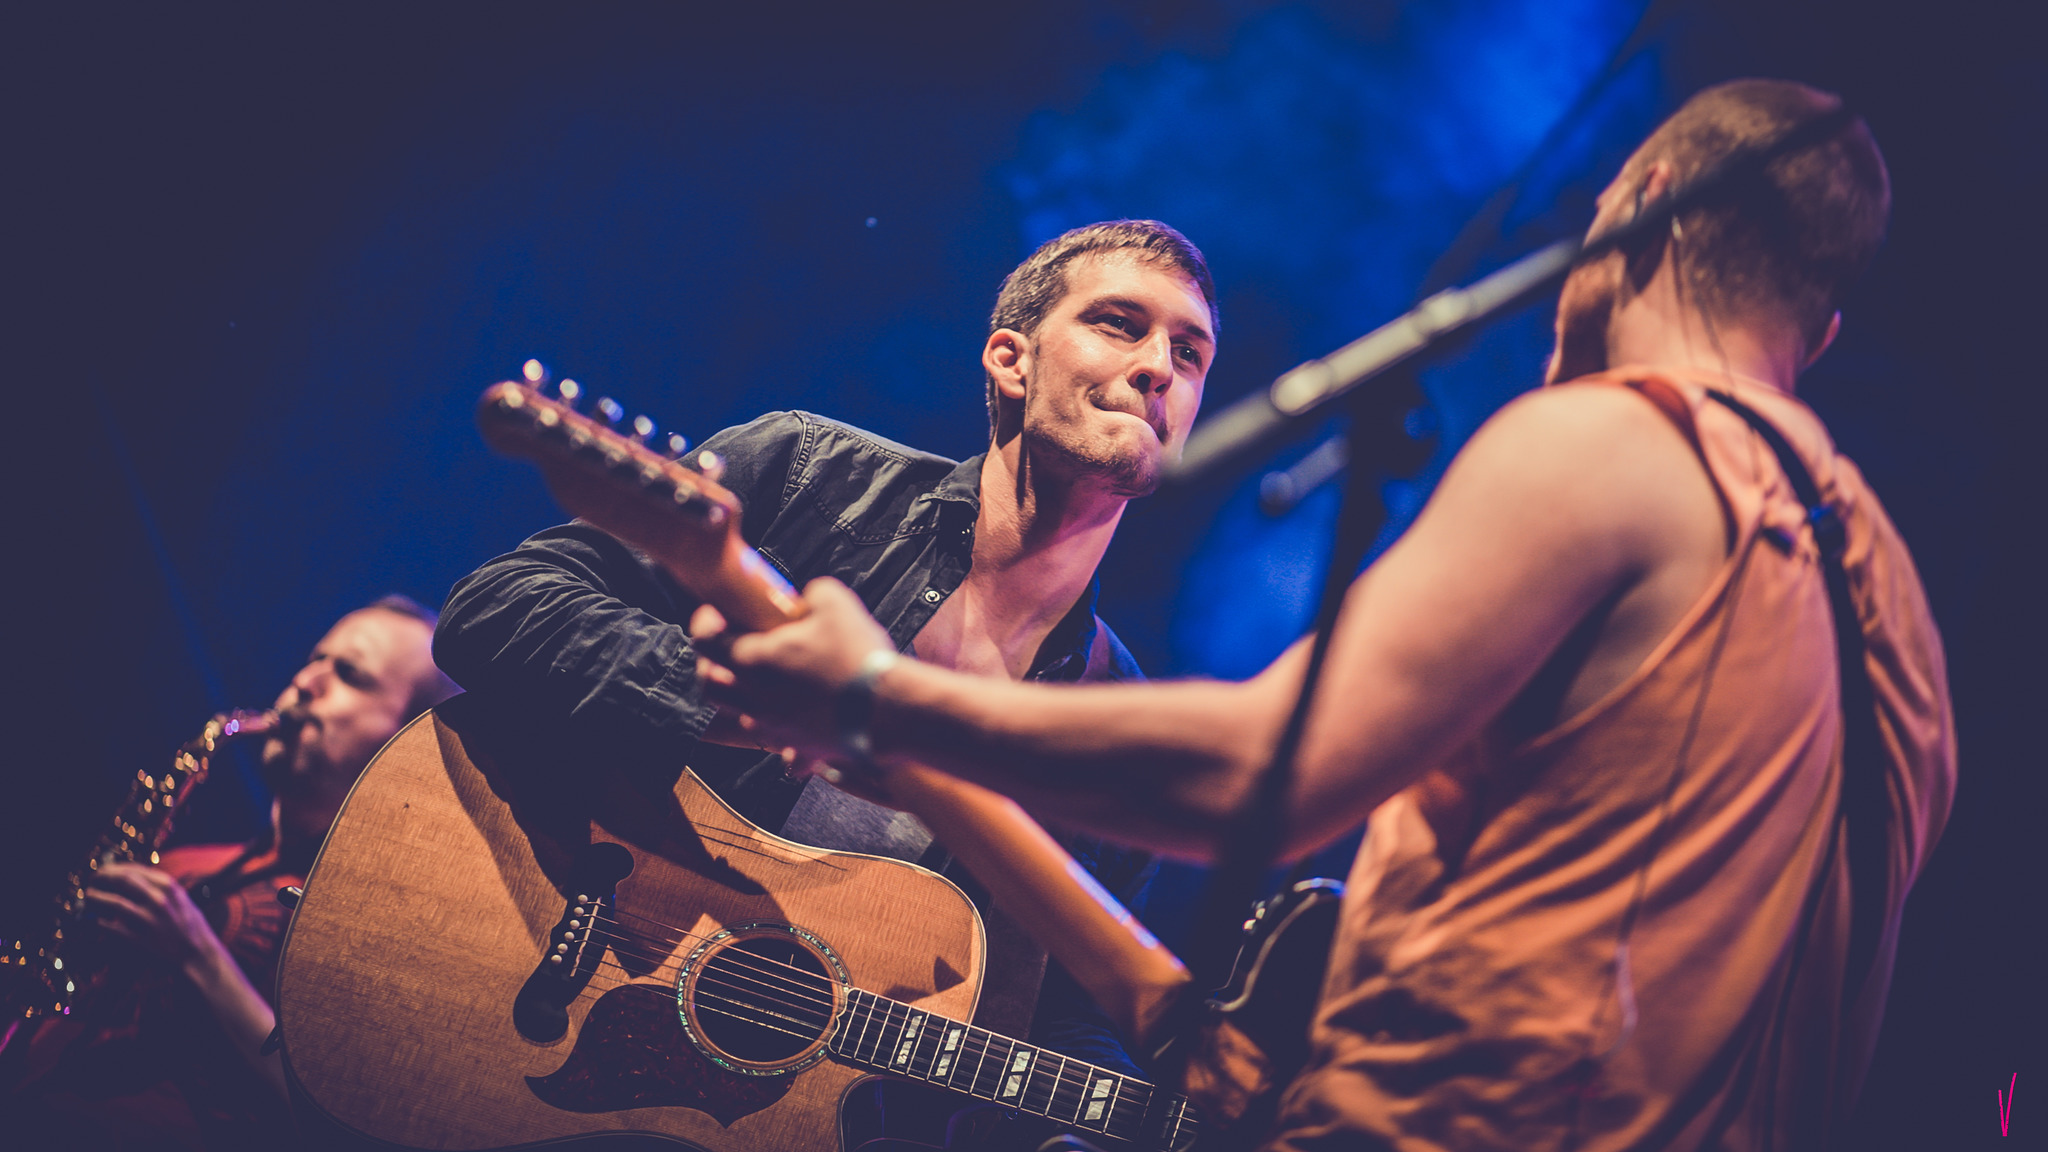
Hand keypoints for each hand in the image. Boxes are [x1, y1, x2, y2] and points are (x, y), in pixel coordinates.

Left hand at [84, 860, 226, 974]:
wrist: (198, 957)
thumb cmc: (192, 930)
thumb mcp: (183, 901)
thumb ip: (162, 890)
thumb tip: (136, 881)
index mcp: (170, 887)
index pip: (134, 869)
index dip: (115, 868)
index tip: (106, 871)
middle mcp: (158, 899)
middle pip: (121, 880)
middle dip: (103, 877)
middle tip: (93, 879)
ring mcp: (147, 919)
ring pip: (112, 902)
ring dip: (96, 898)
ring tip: (89, 897)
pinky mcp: (137, 939)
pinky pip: (109, 927)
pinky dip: (98, 922)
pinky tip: (94, 921)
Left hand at [691, 576, 895, 758]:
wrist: (888, 709)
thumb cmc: (857, 657)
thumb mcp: (835, 602)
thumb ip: (811, 594)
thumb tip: (807, 599)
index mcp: (754, 661)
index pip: (705, 642)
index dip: (704, 623)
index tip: (714, 615)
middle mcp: (755, 699)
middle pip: (710, 687)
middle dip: (710, 667)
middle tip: (725, 653)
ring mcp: (775, 727)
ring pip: (742, 717)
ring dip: (745, 701)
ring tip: (765, 686)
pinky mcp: (799, 747)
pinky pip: (781, 748)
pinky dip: (783, 737)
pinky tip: (796, 726)